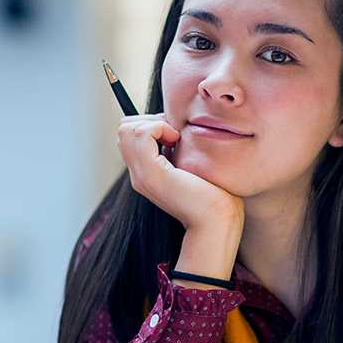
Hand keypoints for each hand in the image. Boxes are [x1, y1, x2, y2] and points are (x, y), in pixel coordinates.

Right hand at [117, 113, 243, 230]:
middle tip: (175, 133)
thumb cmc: (217, 197)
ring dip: (154, 122)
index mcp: (147, 174)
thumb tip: (182, 130)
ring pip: (127, 128)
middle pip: (125, 130)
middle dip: (149, 120)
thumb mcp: (194, 167)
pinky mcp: (151, 173)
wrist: (217, 222)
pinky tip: (176, 140)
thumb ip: (182, 152)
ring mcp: (142, 175)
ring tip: (176, 137)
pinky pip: (141, 133)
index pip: (130, 137)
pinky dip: (158, 127)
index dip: (151, 125)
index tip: (176, 134)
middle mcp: (139, 175)